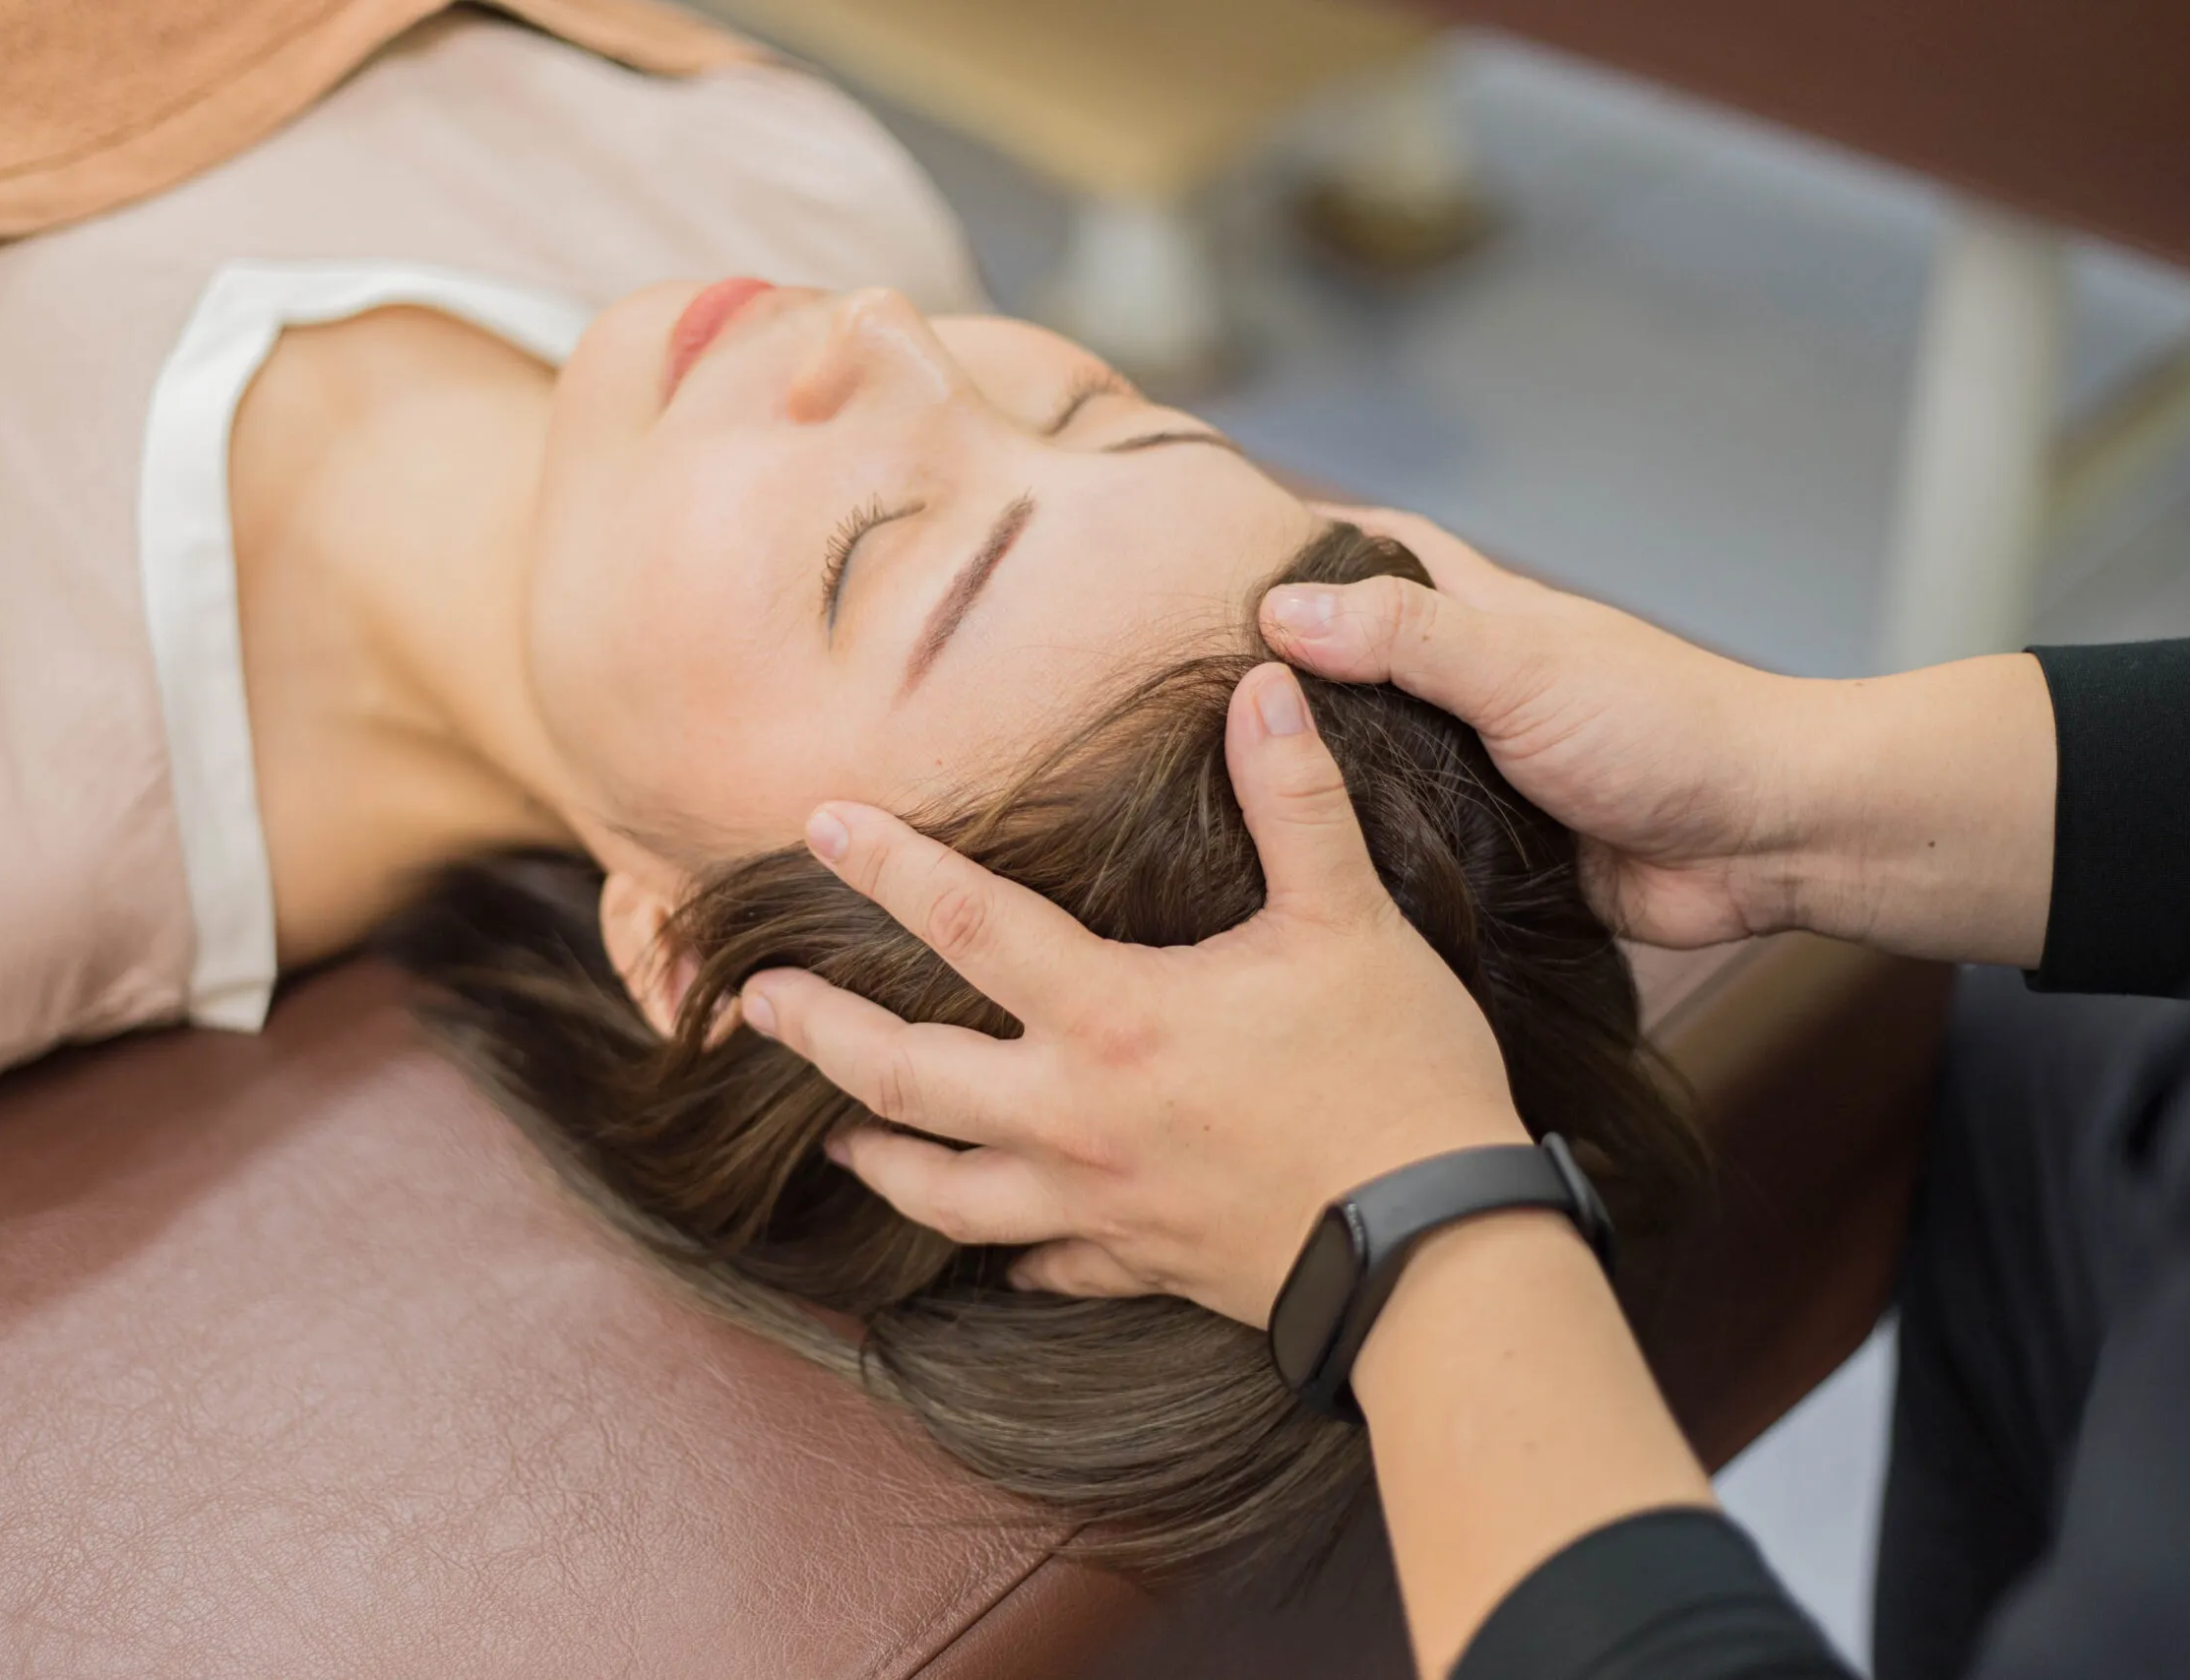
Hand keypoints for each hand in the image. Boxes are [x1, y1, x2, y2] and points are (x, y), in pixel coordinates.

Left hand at [737, 663, 1527, 1329]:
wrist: (1437, 1246)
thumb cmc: (1398, 1074)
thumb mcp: (1351, 920)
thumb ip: (1295, 800)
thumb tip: (1262, 683)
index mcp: (1113, 1015)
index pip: (967, 922)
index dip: (887, 866)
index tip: (818, 826)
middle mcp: (1074, 1113)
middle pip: (904, 1073)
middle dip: (819, 1032)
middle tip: (752, 1003)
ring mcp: (1093, 1201)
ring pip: (941, 1189)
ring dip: (877, 1157)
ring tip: (832, 1134)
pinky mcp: (1133, 1264)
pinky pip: (1036, 1266)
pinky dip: (999, 1254)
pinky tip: (986, 1247)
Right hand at [1277, 508, 2056, 965]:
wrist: (1770, 842)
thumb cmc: (1666, 729)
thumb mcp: (1521, 667)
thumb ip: (1405, 638)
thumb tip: (1278, 611)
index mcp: (1481, 620)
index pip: (1380, 552)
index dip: (1303, 541)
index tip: (1211, 549)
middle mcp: (1473, 691)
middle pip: (1356, 664)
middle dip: (1280, 671)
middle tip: (1176, 694)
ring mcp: (1482, 775)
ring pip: (1373, 765)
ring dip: (1312, 776)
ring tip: (1200, 794)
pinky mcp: (1494, 855)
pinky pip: (1406, 851)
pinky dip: (1357, 856)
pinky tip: (1292, 875)